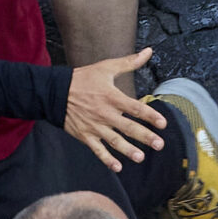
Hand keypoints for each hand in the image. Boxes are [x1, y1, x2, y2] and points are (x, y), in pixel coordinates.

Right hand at [64, 51, 168, 171]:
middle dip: (145, 137)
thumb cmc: (82, 79)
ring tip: (141, 157)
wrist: (53, 92)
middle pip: (128, 127)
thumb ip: (129, 62)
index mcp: (112, 98)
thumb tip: (149, 51)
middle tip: (160, 144)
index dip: (150, 116)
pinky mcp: (84, 136)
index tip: (163, 124)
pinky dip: (106, 159)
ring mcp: (94, 127)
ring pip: (114, 141)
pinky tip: (117, 167)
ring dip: (128, 150)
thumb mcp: (106, 67)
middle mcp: (105, 114)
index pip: (135, 108)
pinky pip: (97, 150)